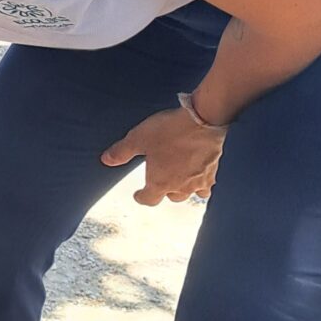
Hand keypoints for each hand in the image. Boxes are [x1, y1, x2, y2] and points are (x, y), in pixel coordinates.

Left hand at [100, 105, 224, 205]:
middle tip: (160, 183)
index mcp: (160, 183)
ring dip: (185, 189)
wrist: (203, 120)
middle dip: (164, 192)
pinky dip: (203, 183)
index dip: (141, 197)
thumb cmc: (170, 130)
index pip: (149, 199)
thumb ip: (122, 151)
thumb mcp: (138, 138)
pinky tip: (202, 176)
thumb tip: (106, 160)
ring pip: (192, 193)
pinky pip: (208, 184)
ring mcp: (199, 181)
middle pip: (172, 197)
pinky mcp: (214, 171)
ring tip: (181, 182)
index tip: (138, 195)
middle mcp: (181, 187)